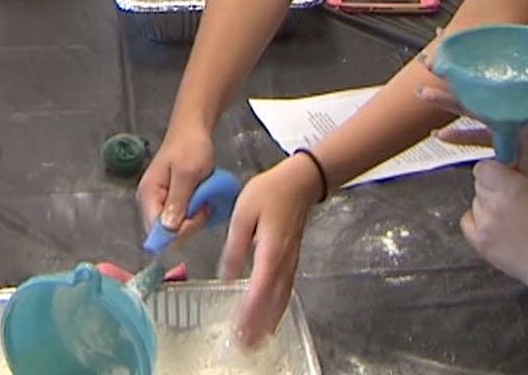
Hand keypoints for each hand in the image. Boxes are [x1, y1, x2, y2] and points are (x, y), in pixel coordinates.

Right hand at [136, 120, 216, 234]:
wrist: (193, 129)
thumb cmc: (190, 147)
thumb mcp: (187, 174)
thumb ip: (177, 201)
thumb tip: (168, 229)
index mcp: (148, 195)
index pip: (157, 231)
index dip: (178, 230)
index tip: (196, 214)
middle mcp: (150, 202)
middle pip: (166, 232)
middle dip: (189, 224)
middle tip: (203, 203)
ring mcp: (160, 201)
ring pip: (176, 226)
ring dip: (194, 217)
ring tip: (204, 198)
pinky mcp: (170, 199)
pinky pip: (181, 217)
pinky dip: (194, 212)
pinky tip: (201, 198)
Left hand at [220, 152, 321, 347]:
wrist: (300, 182)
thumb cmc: (270, 193)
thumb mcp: (244, 214)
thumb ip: (235, 246)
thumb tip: (226, 274)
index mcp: (271, 251)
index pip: (260, 289)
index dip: (250, 312)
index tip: (238, 329)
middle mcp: (283, 263)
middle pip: (273, 301)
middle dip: (259, 325)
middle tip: (245, 345)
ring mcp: (291, 263)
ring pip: (281, 299)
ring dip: (268, 322)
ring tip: (256, 340)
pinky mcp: (291, 261)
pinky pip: (284, 292)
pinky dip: (276, 309)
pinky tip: (270, 318)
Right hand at [418, 12, 527, 161]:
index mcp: (496, 83)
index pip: (474, 62)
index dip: (457, 48)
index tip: (440, 33)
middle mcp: (488, 99)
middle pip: (461, 82)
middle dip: (442, 71)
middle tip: (426, 62)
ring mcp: (489, 119)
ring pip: (462, 107)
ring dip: (442, 100)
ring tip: (425, 94)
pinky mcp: (497, 138)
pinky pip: (473, 138)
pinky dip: (456, 137)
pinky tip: (441, 135)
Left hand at [460, 157, 527, 287]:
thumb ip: (523, 164)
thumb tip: (511, 144)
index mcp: (509, 187)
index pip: (483, 166)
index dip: (494, 169)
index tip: (507, 176)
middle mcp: (492, 203)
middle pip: (479, 183)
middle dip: (492, 185)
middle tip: (512, 198)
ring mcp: (483, 224)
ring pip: (475, 201)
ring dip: (487, 204)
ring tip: (510, 217)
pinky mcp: (478, 242)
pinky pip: (467, 220)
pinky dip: (477, 220)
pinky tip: (495, 226)